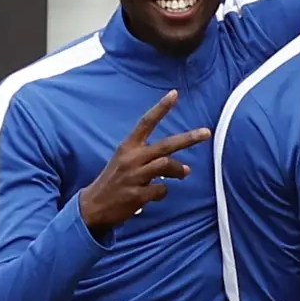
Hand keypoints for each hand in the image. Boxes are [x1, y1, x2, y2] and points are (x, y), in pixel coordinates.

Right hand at [79, 90, 209, 229]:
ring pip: (166, 165)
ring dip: (178, 170)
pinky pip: (161, 189)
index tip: (175, 93)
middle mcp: (131, 158)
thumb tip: (181, 167)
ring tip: (184, 173)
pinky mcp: (136, 195)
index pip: (146, 122)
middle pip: (165, 145)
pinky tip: (156, 193)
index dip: (161, 108)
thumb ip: (150, 159)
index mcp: (127, 147)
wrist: (93, 207)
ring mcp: (134, 177)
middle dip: (188, 138)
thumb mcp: (126, 161)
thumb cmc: (114, 181)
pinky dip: (163, 191)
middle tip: (206, 132)